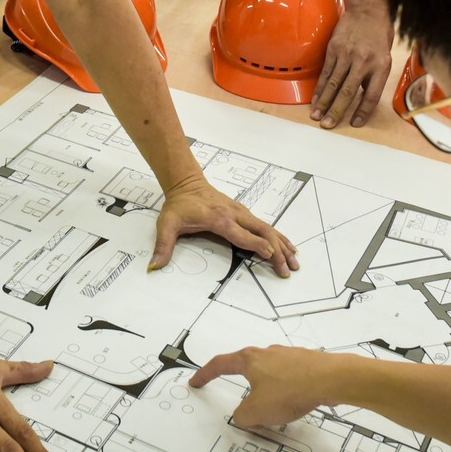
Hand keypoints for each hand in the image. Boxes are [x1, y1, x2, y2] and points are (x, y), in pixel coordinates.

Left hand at [151, 178, 298, 277]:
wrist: (186, 182)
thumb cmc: (178, 205)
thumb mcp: (167, 224)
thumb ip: (162, 246)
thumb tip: (154, 266)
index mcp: (219, 219)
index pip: (242, 234)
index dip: (256, 245)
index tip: (271, 256)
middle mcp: (235, 215)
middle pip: (262, 232)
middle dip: (277, 250)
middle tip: (288, 269)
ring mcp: (241, 213)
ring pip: (268, 228)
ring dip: (283, 245)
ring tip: (296, 261)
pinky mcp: (243, 213)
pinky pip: (265, 226)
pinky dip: (279, 237)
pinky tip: (289, 246)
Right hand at [189, 345, 336, 426]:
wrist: (331, 379)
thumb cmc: (290, 390)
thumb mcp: (256, 411)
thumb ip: (242, 416)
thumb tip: (243, 415)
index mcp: (249, 360)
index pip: (220, 365)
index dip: (205, 374)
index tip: (196, 381)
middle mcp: (267, 353)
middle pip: (246, 367)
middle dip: (241, 385)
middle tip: (240, 400)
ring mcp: (288, 356)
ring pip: (269, 374)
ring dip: (266, 391)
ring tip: (271, 409)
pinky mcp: (306, 364)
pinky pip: (289, 379)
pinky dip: (285, 392)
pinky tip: (292, 404)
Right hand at [311, 1, 393, 128]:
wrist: (368, 10)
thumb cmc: (379, 35)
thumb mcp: (384, 57)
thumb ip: (373, 76)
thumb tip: (358, 96)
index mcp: (381, 66)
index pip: (370, 95)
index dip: (362, 112)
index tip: (355, 124)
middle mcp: (364, 62)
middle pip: (348, 92)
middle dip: (337, 111)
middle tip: (328, 125)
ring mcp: (347, 55)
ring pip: (333, 84)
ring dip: (324, 103)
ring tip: (317, 116)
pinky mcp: (334, 49)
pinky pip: (326, 73)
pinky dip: (320, 88)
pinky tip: (316, 99)